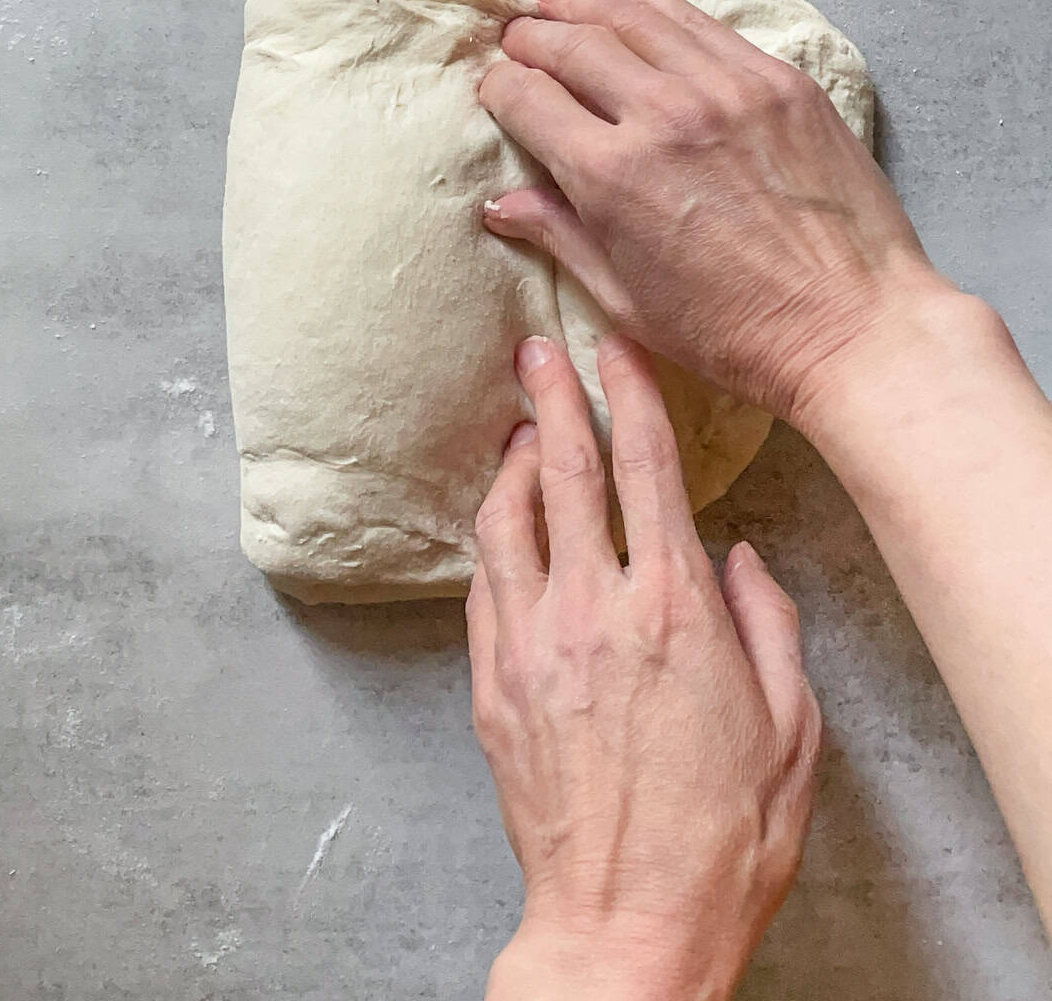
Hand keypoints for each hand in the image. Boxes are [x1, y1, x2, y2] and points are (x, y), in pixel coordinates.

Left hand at [469, 334, 819, 1000]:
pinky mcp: (493, 689)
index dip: (628, 395)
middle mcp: (592, 611)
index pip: (645, 469)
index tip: (613, 350)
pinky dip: (490, 542)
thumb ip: (768, 623)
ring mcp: (531, 647)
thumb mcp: (793, 727)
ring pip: (504, 522)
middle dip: (548, 399)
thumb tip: (740, 559)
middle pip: (560, 473)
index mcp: (672, 610)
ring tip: (514, 429)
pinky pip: (481, 589)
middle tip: (535, 351)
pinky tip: (499, 528)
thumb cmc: (722, 835)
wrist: (627, 924)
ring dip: (507, 465)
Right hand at [478, 0, 945, 424]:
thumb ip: (560, 237)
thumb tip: (501, 202)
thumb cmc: (732, 332)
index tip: (494, 88)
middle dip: (534, 38)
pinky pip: (699, 22)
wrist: (852, 326)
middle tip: (515, 35)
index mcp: (612, 176)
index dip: (500, 88)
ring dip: (584, 3)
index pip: (530, 101)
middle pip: (576, 48)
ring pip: (635, 19)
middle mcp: (663, 116)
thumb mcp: (626, 299)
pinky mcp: (777, 80)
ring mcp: (726, 89)